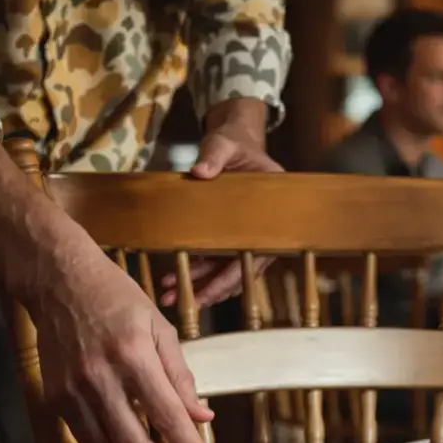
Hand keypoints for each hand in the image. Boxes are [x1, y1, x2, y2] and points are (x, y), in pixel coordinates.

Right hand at [28, 244, 214, 442]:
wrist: (59, 282)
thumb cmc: (116, 298)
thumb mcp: (160, 327)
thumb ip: (180, 376)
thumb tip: (202, 417)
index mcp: (134, 356)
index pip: (168, 417)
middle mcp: (101, 378)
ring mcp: (74, 392)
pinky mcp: (57, 399)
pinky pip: (87, 441)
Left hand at [159, 100, 281, 307]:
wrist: (233, 141)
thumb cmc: (235, 143)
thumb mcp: (225, 144)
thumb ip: (215, 155)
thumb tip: (200, 171)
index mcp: (271, 212)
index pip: (255, 256)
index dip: (234, 277)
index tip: (213, 292)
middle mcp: (260, 230)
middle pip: (238, 272)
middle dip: (210, 290)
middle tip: (184, 301)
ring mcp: (242, 235)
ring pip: (223, 270)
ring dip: (199, 285)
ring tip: (172, 294)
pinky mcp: (225, 235)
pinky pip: (213, 260)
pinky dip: (195, 271)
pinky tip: (174, 278)